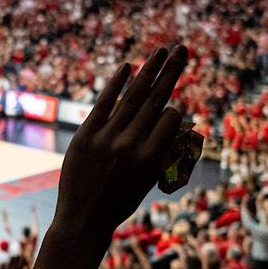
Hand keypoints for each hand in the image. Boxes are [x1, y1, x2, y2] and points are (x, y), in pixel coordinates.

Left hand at [55, 45, 187, 233]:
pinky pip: (105, 103)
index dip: (173, 112)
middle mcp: (132, 145)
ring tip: (163, 50)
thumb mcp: (148, 181)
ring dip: (150, 70)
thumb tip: (171, 119)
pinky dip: (117, 84)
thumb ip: (160, 150)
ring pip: (134, 96)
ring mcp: (107, 139)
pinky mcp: (86, 135)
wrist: (83, 220)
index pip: (171, 119)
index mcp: (152, 160)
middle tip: (183, 48)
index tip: (171, 113)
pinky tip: (128, 66)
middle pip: (157, 99)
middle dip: (171, 71)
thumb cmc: (120, 202)